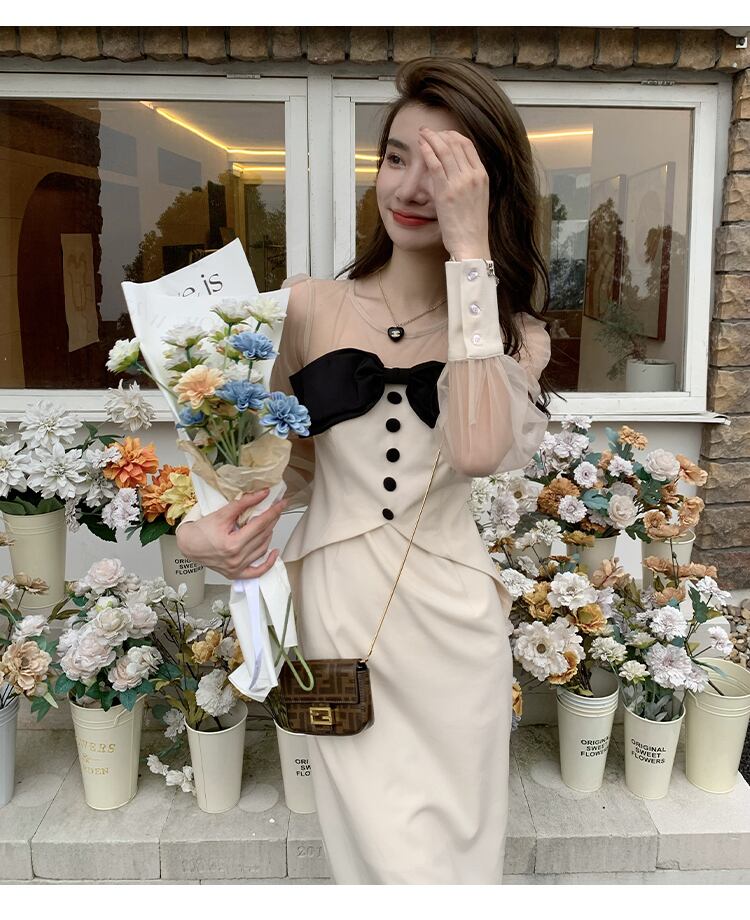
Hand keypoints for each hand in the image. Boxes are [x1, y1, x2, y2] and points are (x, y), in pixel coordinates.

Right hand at [175, 488, 286, 580]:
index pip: (260, 525)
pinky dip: (268, 563)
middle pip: (263, 536)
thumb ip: (244, 503)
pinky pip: (257, 571)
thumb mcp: (222, 513)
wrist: (188, 545)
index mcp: (233, 544)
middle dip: (272, 520)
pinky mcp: (235, 573)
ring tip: (269, 523)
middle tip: (277, 509)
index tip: (281, 504)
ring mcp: (236, 568)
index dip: (273, 512)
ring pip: (262, 549)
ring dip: (269, 535)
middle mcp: (236, 558)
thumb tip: (262, 494)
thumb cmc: (202, 530)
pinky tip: (274, 552)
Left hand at [417, 126, 489, 259]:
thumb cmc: (471, 228)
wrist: (471, 244)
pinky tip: (420, 145)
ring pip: (445, 150)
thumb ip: (468, 184)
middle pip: (456, 144)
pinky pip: (435, 164)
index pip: (468, 146)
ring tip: (422, 133)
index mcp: (482, 177)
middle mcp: (473, 176)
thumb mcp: (476, 200)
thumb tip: (456, 174)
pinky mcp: (446, 191)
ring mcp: (460, 182)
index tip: (443, 135)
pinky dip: (427, 151)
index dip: (454, 136)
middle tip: (429, 131)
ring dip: (431, 138)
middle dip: (440, 134)